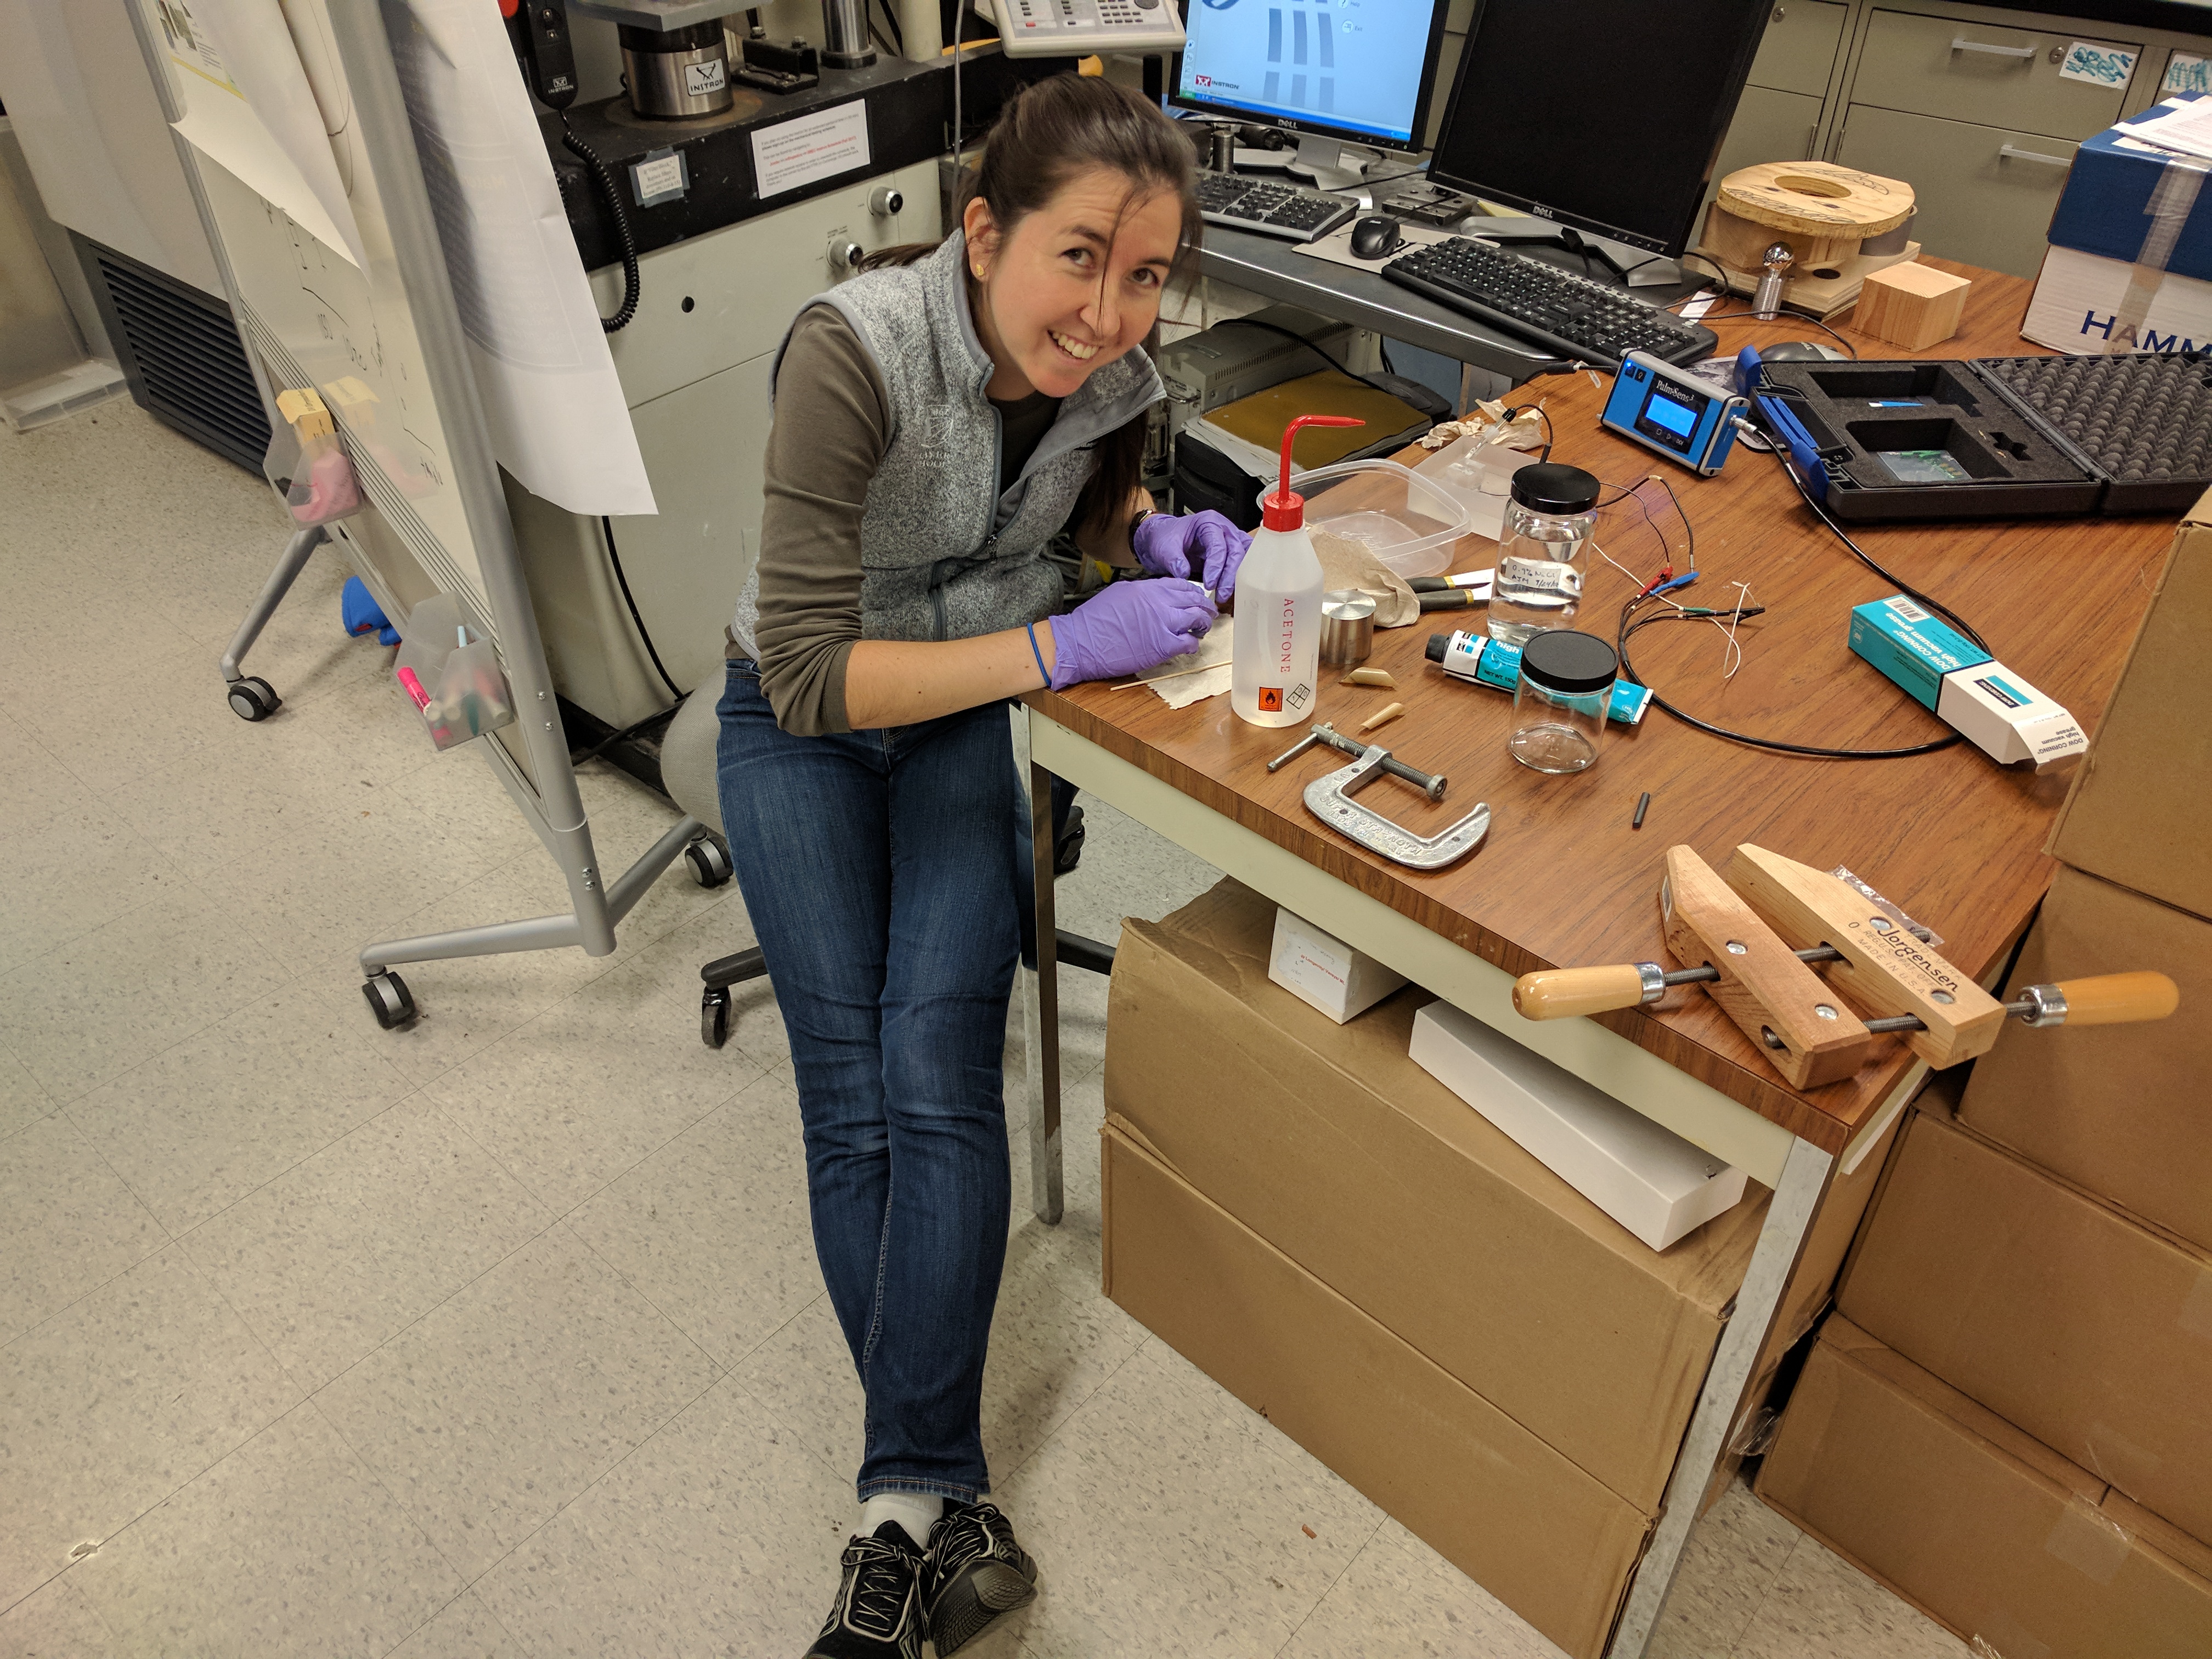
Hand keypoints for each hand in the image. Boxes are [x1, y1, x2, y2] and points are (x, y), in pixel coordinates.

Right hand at [1048, 578, 1217, 689]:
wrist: (1081, 642)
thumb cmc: (1094, 620)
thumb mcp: (1119, 593)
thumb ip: (1141, 592)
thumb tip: (1154, 596)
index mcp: (1148, 588)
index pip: (1182, 584)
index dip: (1193, 592)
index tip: (1197, 598)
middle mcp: (1159, 602)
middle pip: (1194, 600)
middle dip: (1204, 607)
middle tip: (1207, 614)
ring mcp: (1163, 624)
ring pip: (1197, 619)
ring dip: (1202, 625)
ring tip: (1200, 630)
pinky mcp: (1162, 646)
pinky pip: (1190, 643)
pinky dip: (1193, 645)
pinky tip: (1189, 647)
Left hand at [1132, 510, 1252, 600]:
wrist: (1166, 539)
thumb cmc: (1167, 537)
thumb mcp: (1164, 546)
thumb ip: (1173, 559)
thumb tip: (1184, 573)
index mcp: (1209, 522)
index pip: (1218, 545)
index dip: (1215, 566)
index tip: (1209, 584)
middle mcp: (1224, 529)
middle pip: (1236, 552)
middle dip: (1229, 576)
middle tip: (1221, 594)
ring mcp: (1231, 540)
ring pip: (1244, 558)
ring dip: (1237, 578)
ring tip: (1226, 595)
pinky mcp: (1232, 552)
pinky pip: (1243, 563)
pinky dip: (1241, 577)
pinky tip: (1235, 591)